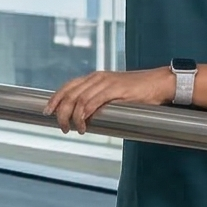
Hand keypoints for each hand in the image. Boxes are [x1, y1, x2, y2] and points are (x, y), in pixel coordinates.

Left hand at [47, 68, 172, 133]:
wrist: (159, 83)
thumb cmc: (139, 92)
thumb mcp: (114, 93)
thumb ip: (99, 100)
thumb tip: (86, 117)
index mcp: (95, 77)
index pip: (68, 86)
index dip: (55, 99)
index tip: (47, 111)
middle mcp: (97, 77)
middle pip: (69, 93)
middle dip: (60, 112)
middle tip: (61, 127)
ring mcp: (105, 82)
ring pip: (78, 99)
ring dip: (72, 117)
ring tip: (73, 129)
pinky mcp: (115, 90)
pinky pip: (92, 102)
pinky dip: (84, 115)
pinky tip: (84, 125)